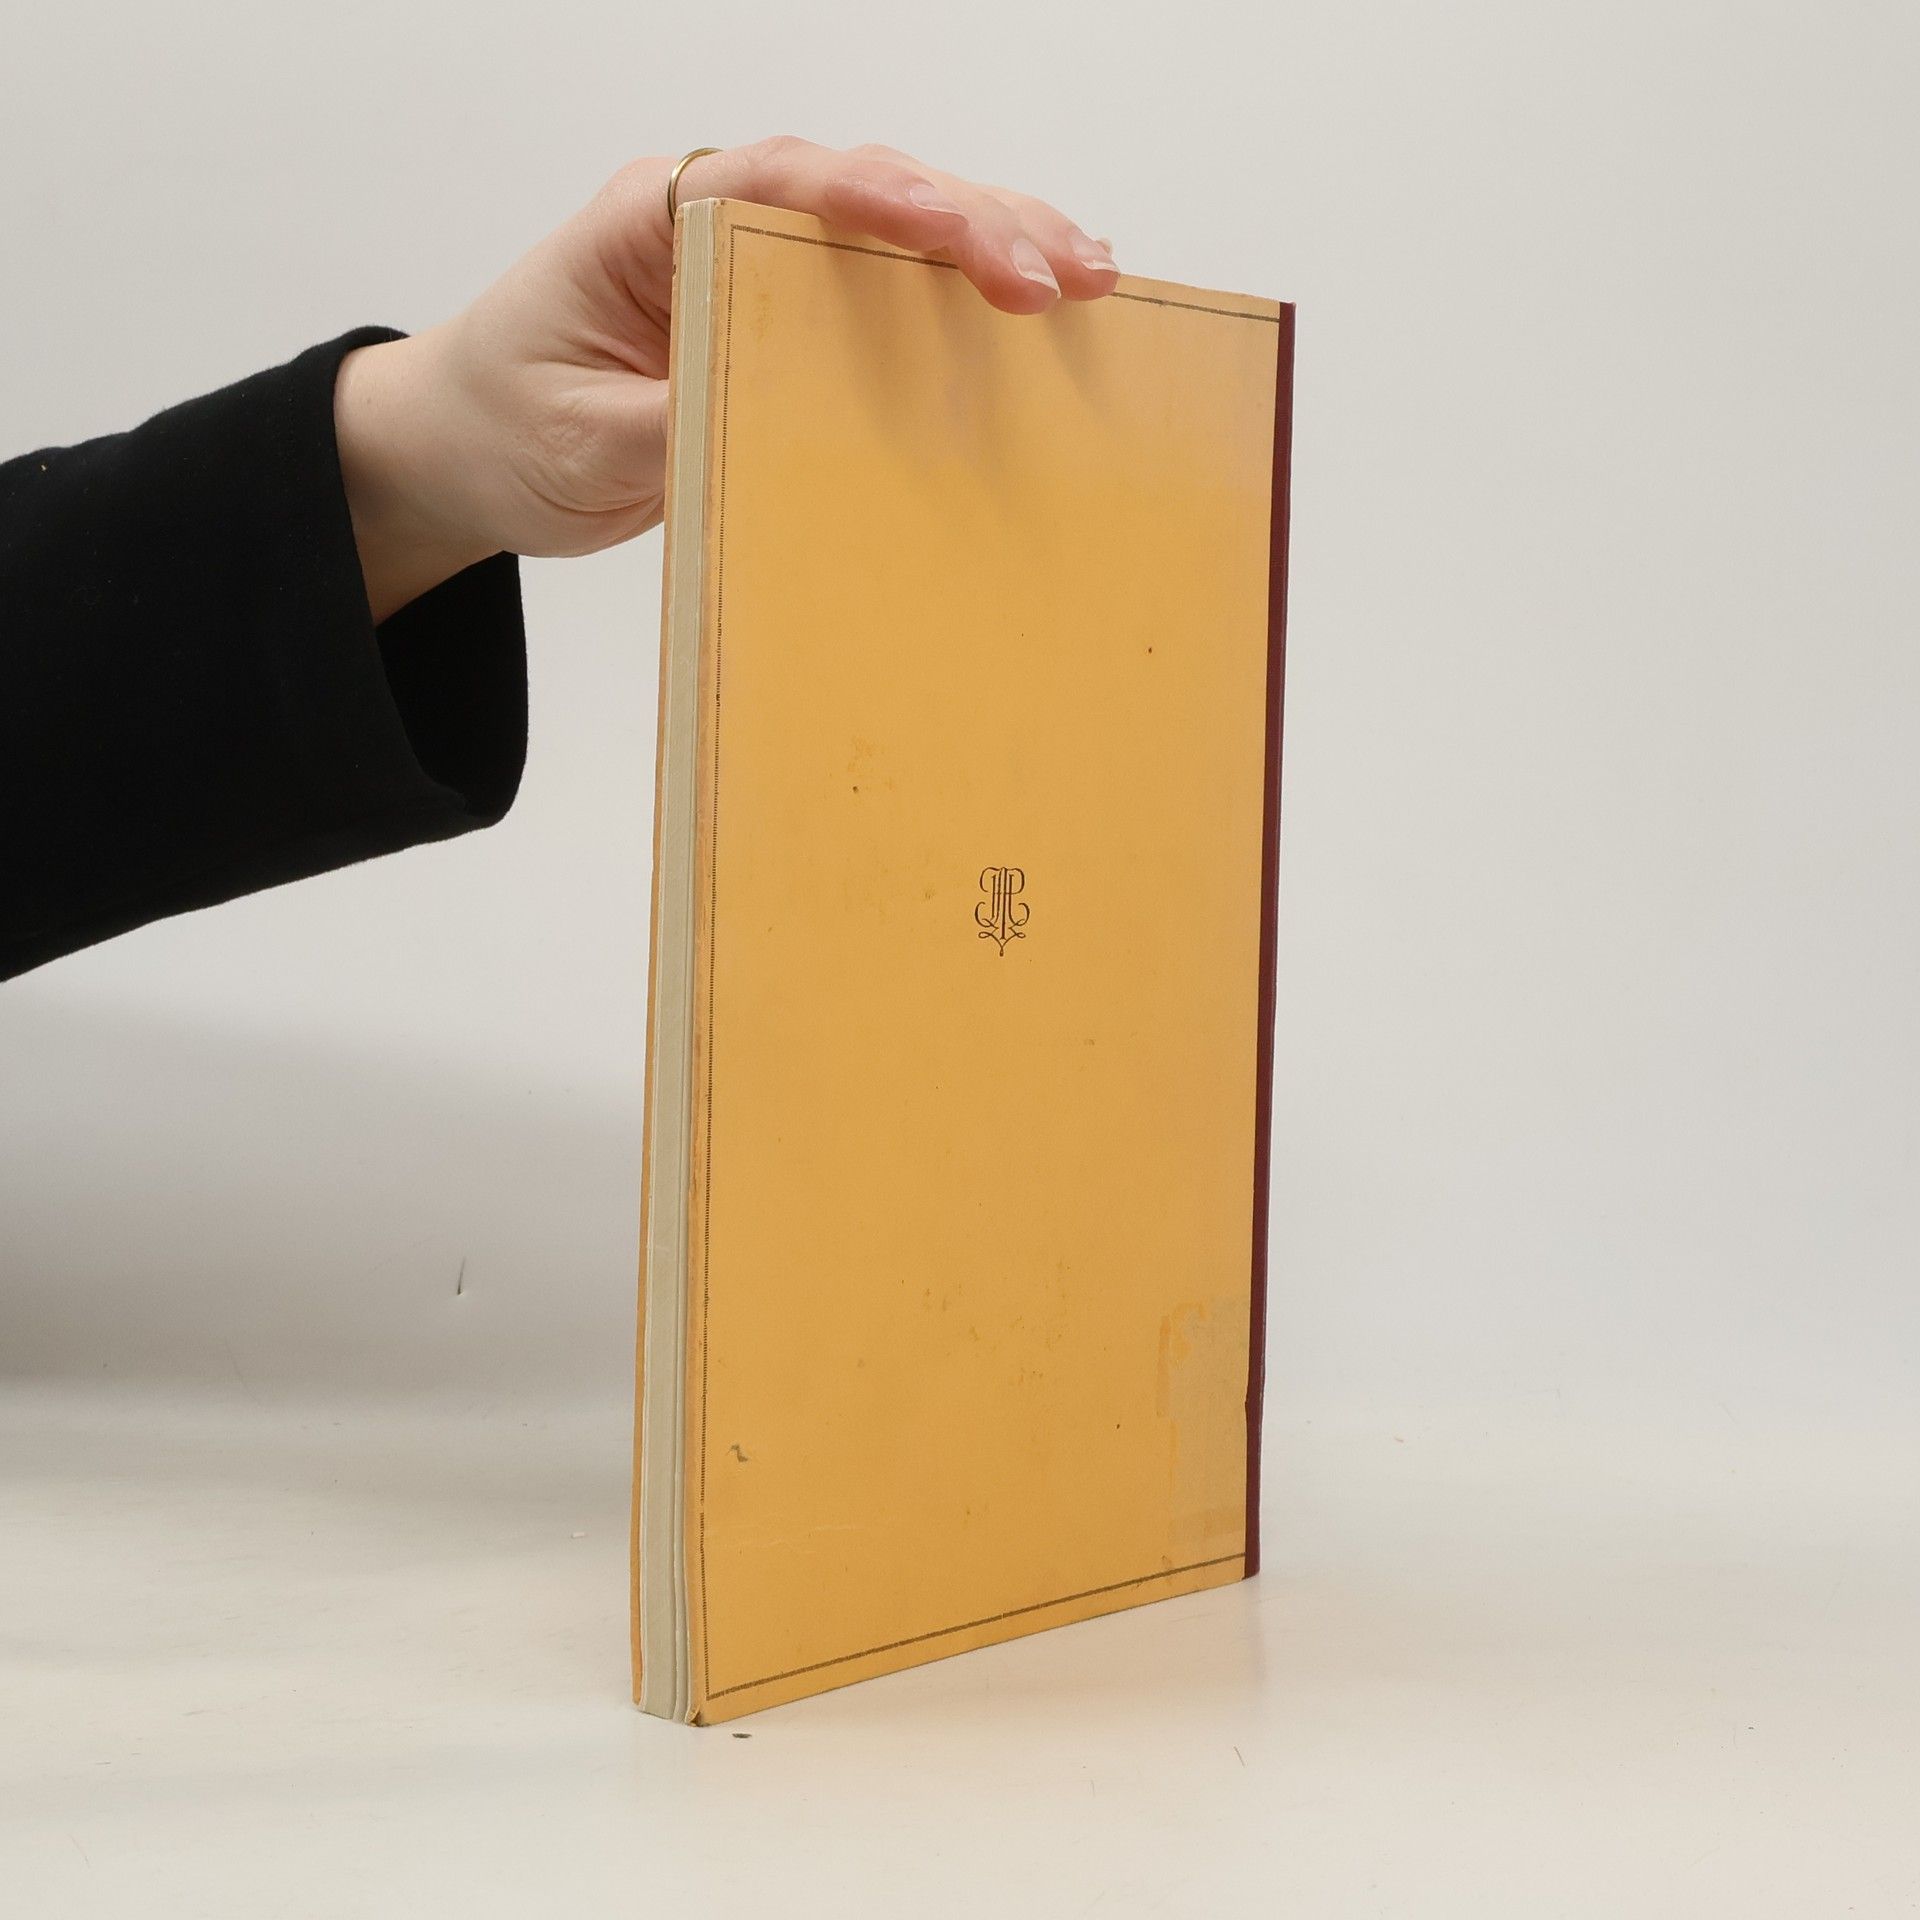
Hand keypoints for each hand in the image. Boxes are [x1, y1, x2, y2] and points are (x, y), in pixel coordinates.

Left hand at [334, 137, 1119, 621]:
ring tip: (1085, 278)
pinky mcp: (779, 325)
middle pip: (861, 188)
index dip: (878, 199)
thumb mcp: (579, 442)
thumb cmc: (501, 427)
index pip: (777, 180)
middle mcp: (711, 222)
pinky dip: (956, 303)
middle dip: (971, 219)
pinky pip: (878, 296)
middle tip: (1063, 275)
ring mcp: (752, 268)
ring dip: (990, 244)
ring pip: (888, 230)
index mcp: (649, 220)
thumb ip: (671, 422)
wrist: (458, 454)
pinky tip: (1029, 318)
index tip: (957, 233)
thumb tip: (772, 426)